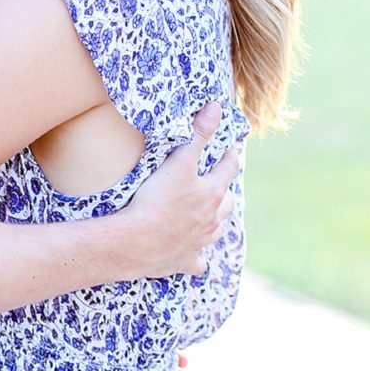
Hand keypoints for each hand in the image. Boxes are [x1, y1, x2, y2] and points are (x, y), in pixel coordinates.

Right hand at [121, 102, 239, 278]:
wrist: (137, 241)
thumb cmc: (158, 200)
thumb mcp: (179, 161)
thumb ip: (198, 134)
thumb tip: (216, 107)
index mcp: (213, 193)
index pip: (229, 168)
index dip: (231, 156)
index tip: (232, 149)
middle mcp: (212, 219)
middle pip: (227, 202)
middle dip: (225, 191)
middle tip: (220, 183)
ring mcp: (201, 242)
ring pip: (217, 230)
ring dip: (217, 221)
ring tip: (212, 214)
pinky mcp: (186, 261)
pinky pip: (199, 262)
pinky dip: (199, 258)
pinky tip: (197, 256)